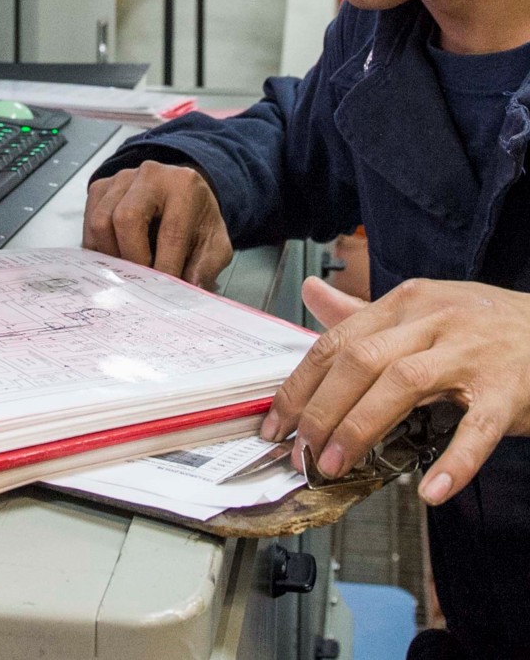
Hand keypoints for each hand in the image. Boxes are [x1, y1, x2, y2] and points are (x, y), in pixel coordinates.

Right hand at [81, 160, 232, 287]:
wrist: (181, 194)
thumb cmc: (196, 221)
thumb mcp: (215, 244)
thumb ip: (205, 268)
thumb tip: (186, 289)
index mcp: (185, 186)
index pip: (170, 231)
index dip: (165, 266)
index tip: (163, 292)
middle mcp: (150, 175)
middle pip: (125, 218)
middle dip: (131, 258)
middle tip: (140, 282)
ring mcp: (121, 178)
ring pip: (100, 220)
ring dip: (110, 254)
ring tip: (126, 271)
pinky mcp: (100, 186)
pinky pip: (88, 221)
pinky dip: (97, 247)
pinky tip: (114, 258)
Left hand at [263, 275, 529, 505]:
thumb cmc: (483, 322)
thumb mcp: (421, 306)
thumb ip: (362, 310)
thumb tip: (310, 291)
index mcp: (404, 303)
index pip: (336, 343)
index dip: (300, 386)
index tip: (276, 424)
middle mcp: (432, 321)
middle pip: (361, 361)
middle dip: (322, 409)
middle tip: (301, 451)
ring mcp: (471, 354)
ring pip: (404, 384)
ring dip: (363, 427)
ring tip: (337, 464)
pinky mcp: (509, 390)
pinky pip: (479, 429)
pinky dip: (455, 461)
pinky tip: (432, 491)